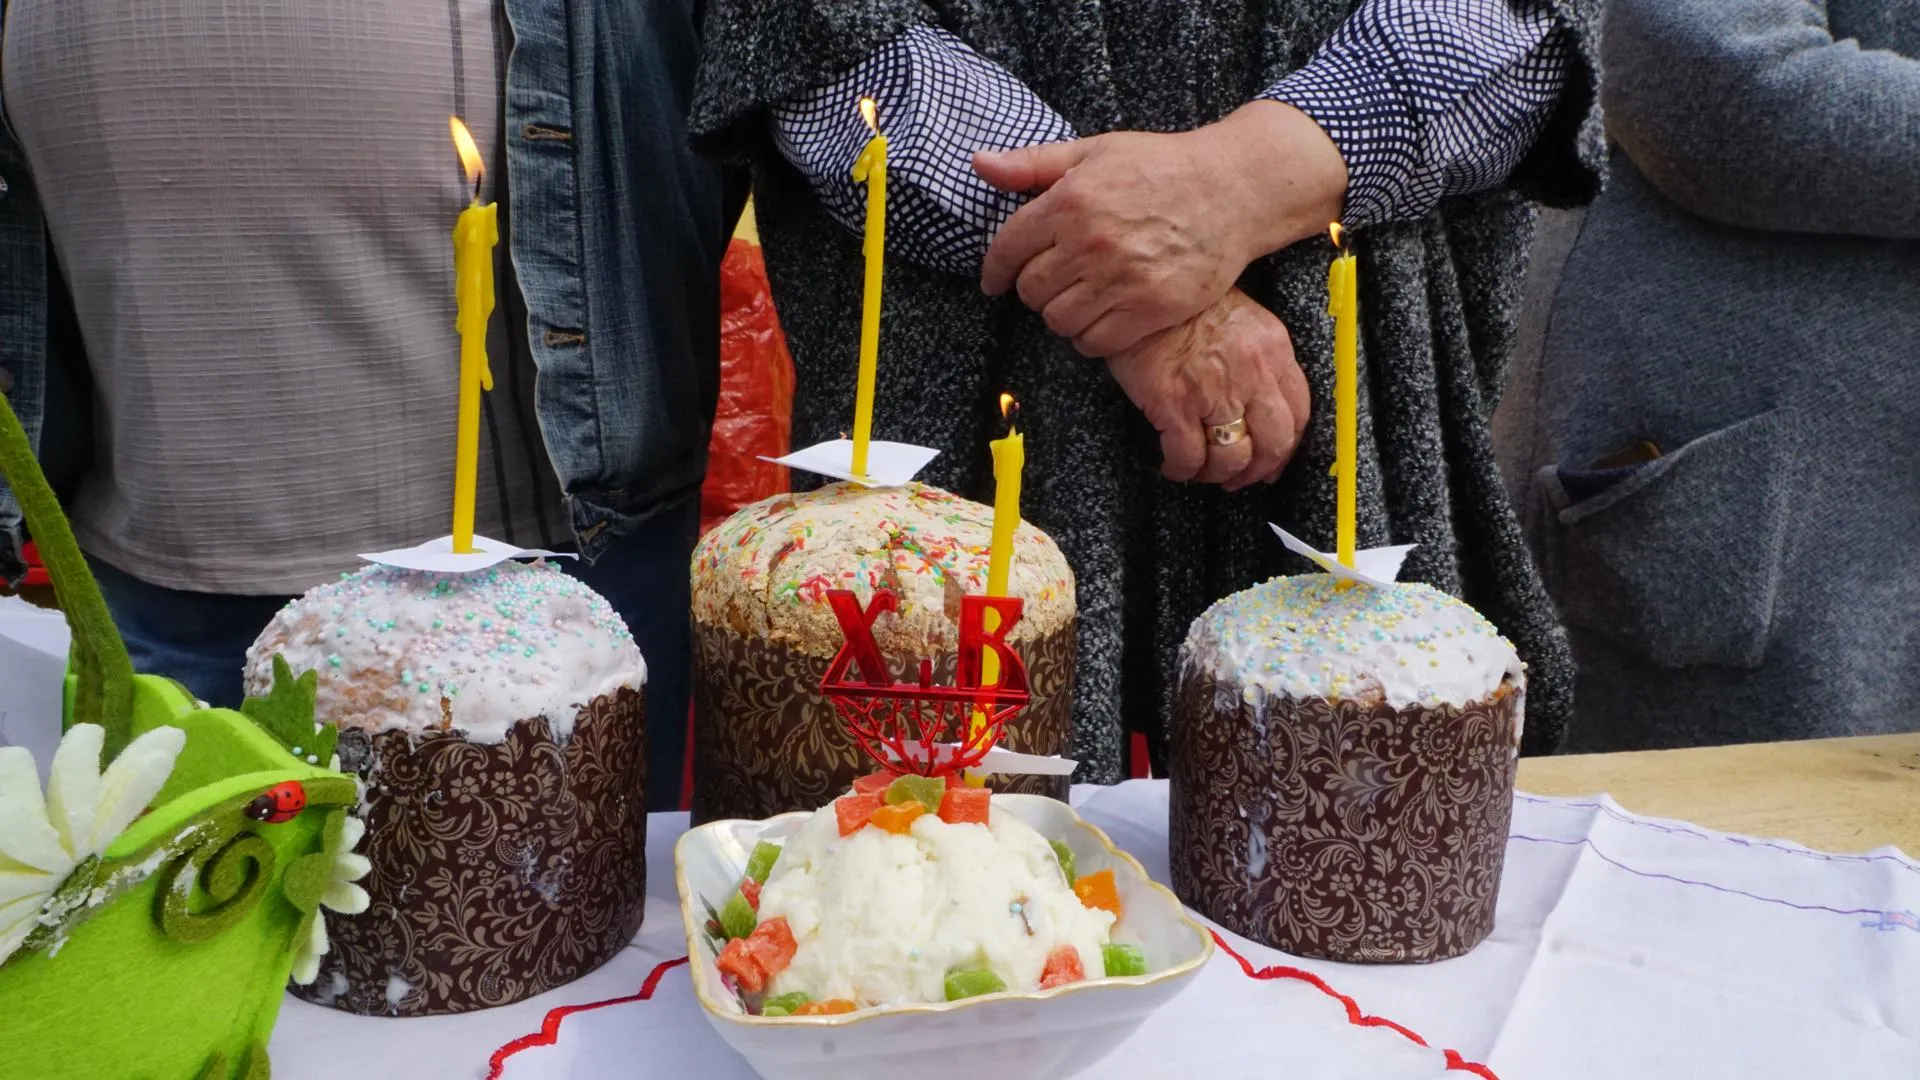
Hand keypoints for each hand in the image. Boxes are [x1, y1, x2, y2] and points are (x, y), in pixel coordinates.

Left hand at [975, 101, 1346, 357]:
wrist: (1232, 190)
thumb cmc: (1161, 167)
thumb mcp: (1094, 151)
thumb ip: (1032, 164)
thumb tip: (979, 164)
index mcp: (1070, 201)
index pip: (1007, 250)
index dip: (995, 271)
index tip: (995, 282)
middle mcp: (1091, 243)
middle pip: (1031, 291)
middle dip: (1036, 288)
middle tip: (1056, 280)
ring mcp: (1122, 280)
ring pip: (1059, 321)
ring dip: (1063, 314)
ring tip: (1081, 297)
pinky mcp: (1151, 309)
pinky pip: (1095, 342)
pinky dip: (1091, 337)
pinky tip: (1103, 316)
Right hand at [1105, 288, 1310, 489]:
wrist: (1142, 288)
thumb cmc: (1185, 303)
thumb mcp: (1242, 319)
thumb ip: (1260, 359)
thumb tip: (1259, 404)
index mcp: (1273, 350)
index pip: (1299, 412)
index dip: (1287, 447)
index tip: (1274, 460)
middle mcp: (1252, 374)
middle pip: (1273, 444)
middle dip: (1258, 470)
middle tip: (1241, 477)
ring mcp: (1214, 392)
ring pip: (1232, 457)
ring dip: (1219, 474)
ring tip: (1204, 471)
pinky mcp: (1175, 405)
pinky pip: (1188, 457)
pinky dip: (1182, 470)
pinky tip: (1174, 467)